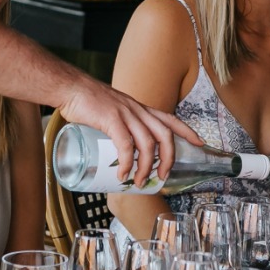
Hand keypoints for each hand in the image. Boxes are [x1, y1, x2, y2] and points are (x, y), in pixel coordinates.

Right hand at [58, 77, 200, 186]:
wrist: (70, 88)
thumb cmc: (87, 102)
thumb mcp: (112, 111)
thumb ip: (120, 125)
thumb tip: (120, 149)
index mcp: (139, 109)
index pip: (170, 119)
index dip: (187, 131)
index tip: (200, 143)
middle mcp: (137, 110)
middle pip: (165, 136)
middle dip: (168, 159)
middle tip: (163, 176)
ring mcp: (126, 114)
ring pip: (148, 144)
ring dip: (147, 167)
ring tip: (140, 182)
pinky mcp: (111, 120)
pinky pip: (126, 145)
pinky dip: (127, 163)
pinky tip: (122, 174)